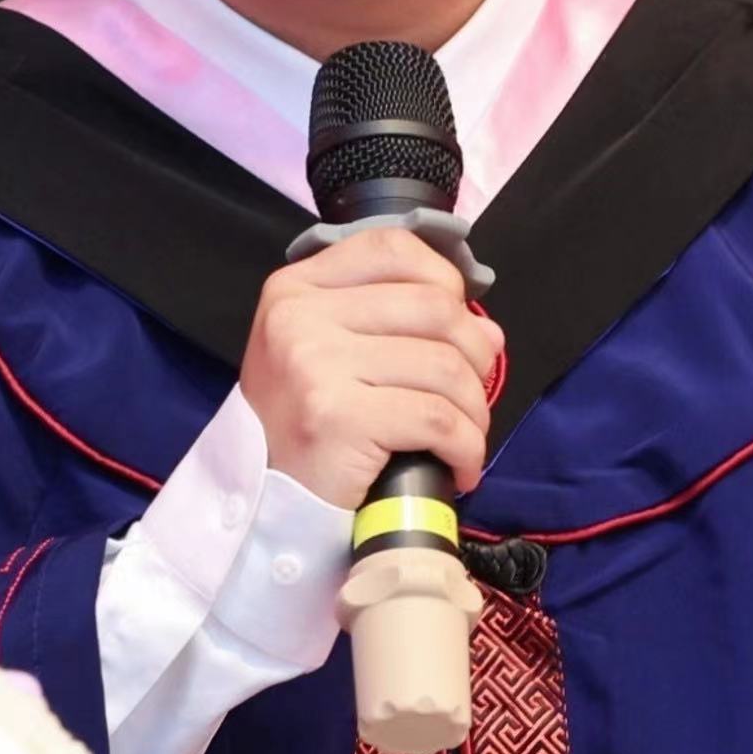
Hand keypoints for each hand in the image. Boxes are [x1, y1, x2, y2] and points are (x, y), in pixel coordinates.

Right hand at [239, 227, 503, 510]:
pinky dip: (465, 447)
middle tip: (470, 396)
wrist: (266, 504)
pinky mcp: (338, 417)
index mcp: (295, 289)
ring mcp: (315, 364)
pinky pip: (437, 419)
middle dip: (475, 354)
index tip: (456, 325)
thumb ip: (390, 321)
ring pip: (444, 366)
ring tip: (464, 438)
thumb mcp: (323, 352)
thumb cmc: (304, 426)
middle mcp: (299, 317)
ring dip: (473, 410)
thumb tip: (487, 329)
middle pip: (433, 306)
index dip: (443, 279)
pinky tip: (458, 466)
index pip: (392, 249)